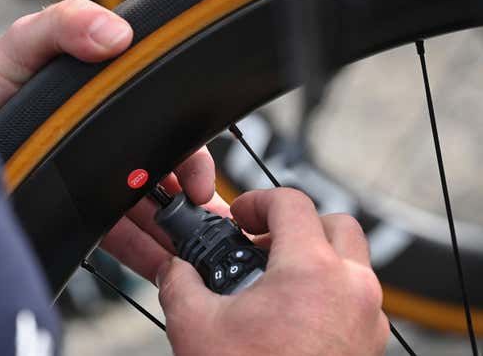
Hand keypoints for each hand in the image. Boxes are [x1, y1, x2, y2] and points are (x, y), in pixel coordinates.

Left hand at [0, 0, 222, 281]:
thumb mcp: (22, 47)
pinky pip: (117, 234)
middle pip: (166, 178)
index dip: (193, 161)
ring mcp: (94, 180)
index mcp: (110, 105)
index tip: (200, 189)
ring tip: (187, 259)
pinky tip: (156, 265)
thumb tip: (115, 35)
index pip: (169, 134)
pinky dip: (141, 252)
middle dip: (191, 207)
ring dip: (171, 235)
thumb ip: (62, 27)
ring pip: (147, 211)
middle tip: (202, 234)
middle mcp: (108, 143)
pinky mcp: (76, 209)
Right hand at [156, 188, 388, 355]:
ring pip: (351, 261)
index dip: (258, 202)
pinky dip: (327, 292)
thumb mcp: (196, 327)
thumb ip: (179, 283)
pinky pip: (355, 297)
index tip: (241, 218)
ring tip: (276, 282)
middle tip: (261, 246)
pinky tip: (292, 316)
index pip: (291, 203)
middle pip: (334, 223)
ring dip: (315, 258)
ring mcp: (366, 317)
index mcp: (311, 271)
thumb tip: (175, 271)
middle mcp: (351, 288)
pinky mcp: (368, 343)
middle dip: (296, 226)